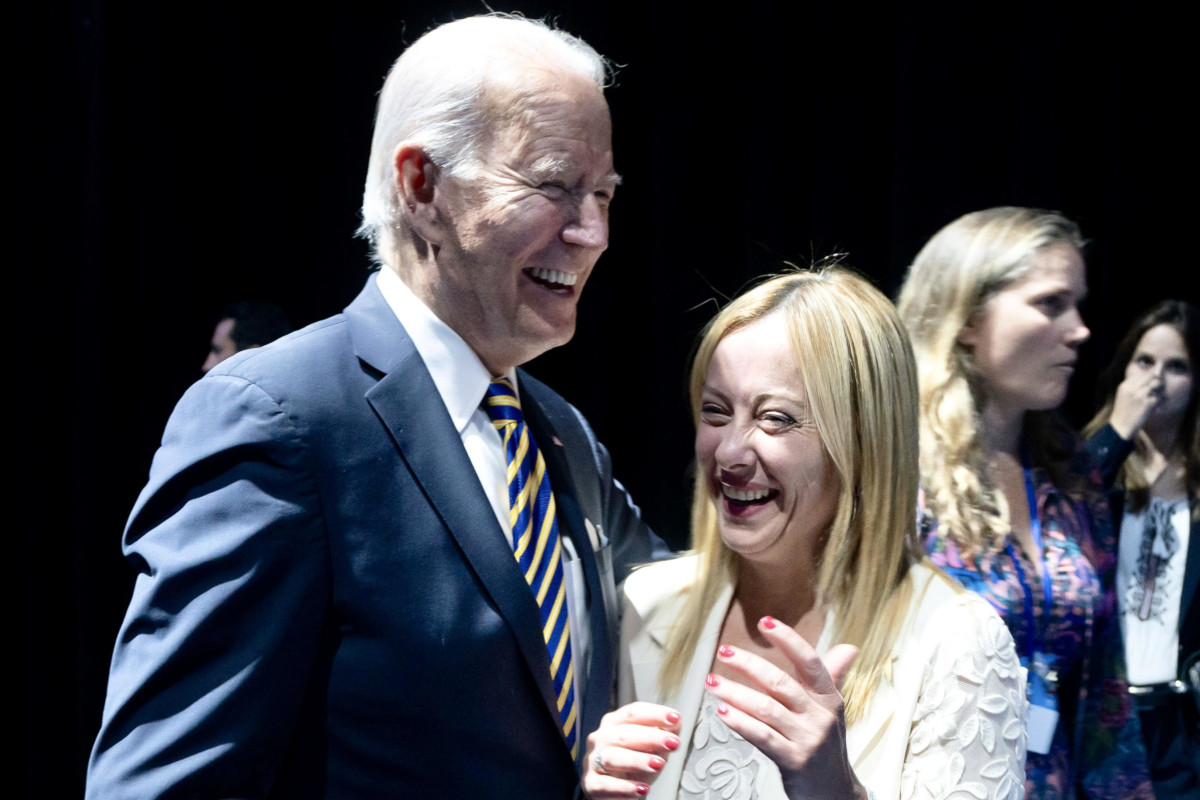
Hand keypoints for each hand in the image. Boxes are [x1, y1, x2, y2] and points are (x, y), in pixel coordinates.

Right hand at [582, 702, 682, 797]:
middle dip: (650, 737)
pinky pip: (604, 784)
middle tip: (672, 743)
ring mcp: (593, 760)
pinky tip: (640, 789)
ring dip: (637, 760)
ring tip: (658, 764)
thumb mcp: (652, 749)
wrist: (620, 792)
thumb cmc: (635, 767)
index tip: (674, 718)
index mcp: (614, 723)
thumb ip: (664, 734)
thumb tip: (676, 721)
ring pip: (612, 757)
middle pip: (623, 733)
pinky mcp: (591, 783)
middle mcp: (600, 738)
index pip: (632, 712)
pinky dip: (623, 787)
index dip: (654, 714)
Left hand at [703, 616, 865, 799]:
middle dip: (749, 664)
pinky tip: (724, 712)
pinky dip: (741, 723)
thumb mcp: (832, 710)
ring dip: (735, 692)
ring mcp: (807, 739)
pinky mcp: (793, 761)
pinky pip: (763, 737)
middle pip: (780, 683)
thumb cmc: (827, 745)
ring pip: (766, 708)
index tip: (765, 622)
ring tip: (712, 682)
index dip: (788, 639)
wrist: (835, 792)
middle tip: (724, 652)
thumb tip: (848, 648)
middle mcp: (820, 716)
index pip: (809, 661)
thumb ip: (833, 677)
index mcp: (829, 698)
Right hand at [1110, 366, 1164, 439]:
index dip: (1150, 374)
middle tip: (1159, 385)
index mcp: (1124, 386)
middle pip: (1150, 376)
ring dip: (1160, 390)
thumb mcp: (1123, 395)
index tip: (1154, 378)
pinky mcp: (1147, 404)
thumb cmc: (1123, 411)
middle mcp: (1132, 389)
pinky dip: (1160, 401)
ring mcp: (1140, 396)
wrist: (1121, 427)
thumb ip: (1132, 386)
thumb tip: (1148, 378)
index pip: (1141, 373)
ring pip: (1156, 385)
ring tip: (1158, 396)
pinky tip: (1156, 406)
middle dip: (1157, 379)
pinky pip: (1159, 397)